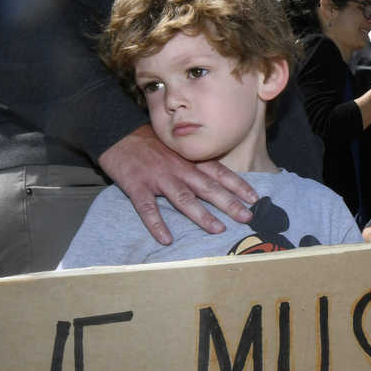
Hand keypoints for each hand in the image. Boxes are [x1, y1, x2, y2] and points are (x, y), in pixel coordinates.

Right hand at [97, 126, 257, 244]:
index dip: (238, 185)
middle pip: (208, 187)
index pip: (219, 172)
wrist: (116, 132)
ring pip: (183, 198)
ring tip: (217, 229)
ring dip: (201, 215)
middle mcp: (178, 168)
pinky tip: (166, 239)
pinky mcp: (137, 186)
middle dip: (229, 203)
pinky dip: (157, 224)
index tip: (255, 198)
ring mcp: (158, 177)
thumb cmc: (149, 141)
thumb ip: (194, 161)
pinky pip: (148, 208)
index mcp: (188, 159)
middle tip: (247, 217)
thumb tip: (216, 177)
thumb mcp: (176, 146)